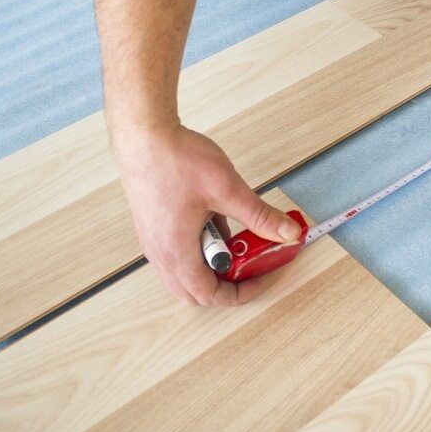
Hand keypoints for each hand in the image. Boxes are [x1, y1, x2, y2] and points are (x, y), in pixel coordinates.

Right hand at [113, 124, 300, 305]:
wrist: (143, 135)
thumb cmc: (175, 160)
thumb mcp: (228, 189)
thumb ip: (259, 216)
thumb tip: (287, 233)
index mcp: (177, 253)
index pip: (211, 295)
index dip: (242, 293)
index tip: (263, 277)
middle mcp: (161, 253)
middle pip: (196, 292)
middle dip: (228, 284)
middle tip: (252, 264)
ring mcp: (155, 241)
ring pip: (187, 272)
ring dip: (215, 264)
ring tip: (238, 238)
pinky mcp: (155, 226)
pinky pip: (180, 252)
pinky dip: (203, 248)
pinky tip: (219, 219)